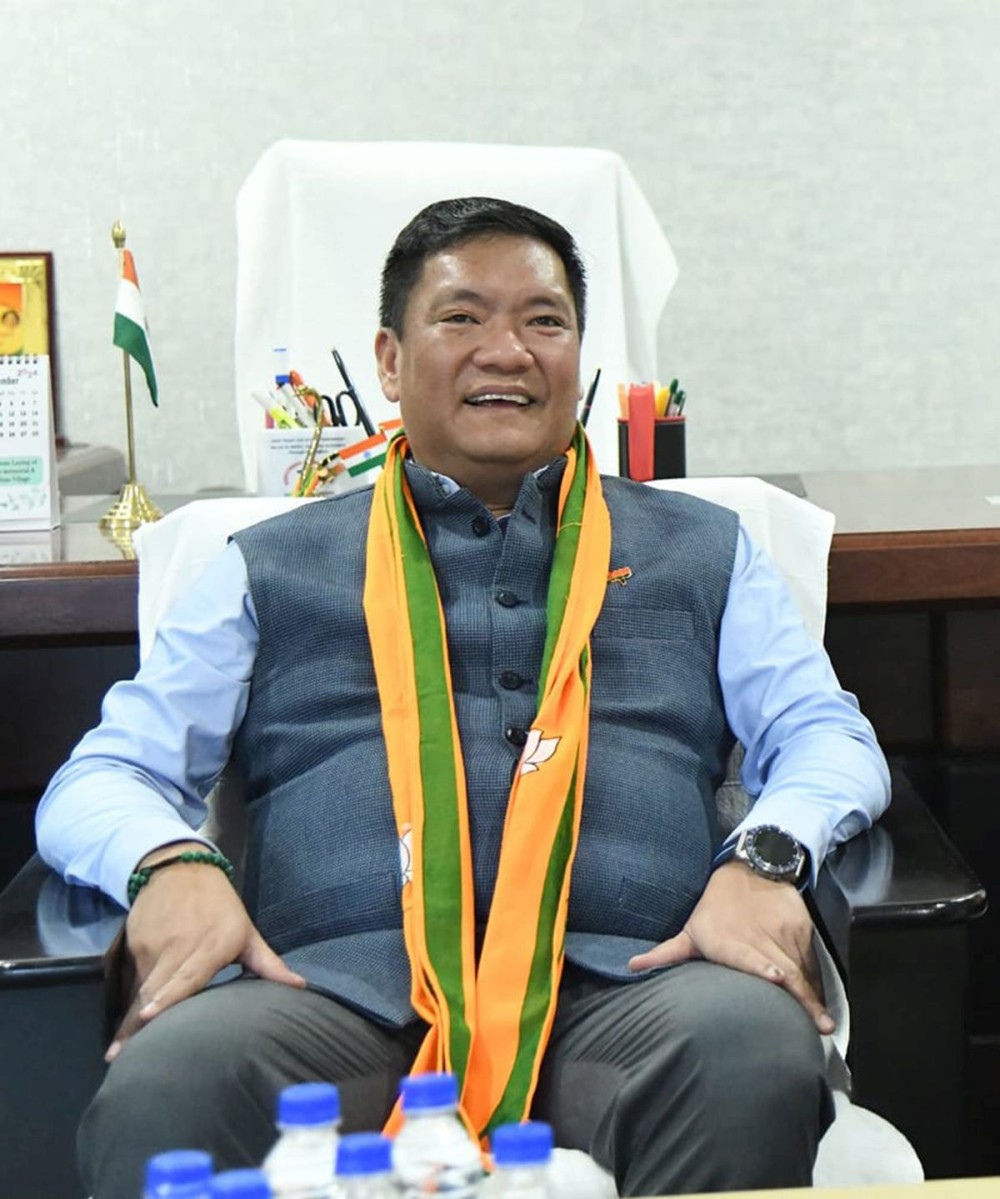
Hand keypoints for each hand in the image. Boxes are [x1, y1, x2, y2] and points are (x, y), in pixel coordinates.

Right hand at [106, 842, 305, 1062]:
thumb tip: (300, 987)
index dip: (167, 997)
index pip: (187, 976)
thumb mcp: (246, 932)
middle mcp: (179, 945)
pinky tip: (127, 1022)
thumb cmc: (220, 906)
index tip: (147, 1017)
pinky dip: (132, 998)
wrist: (180, 867)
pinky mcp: (135, 942)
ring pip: (141, 988)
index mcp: (212, 945)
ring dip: (129, 1019)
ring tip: (118, 1052)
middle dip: (135, 1025)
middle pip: (155, 990)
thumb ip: (268, 964)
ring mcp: (154, 944)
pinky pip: (134, 977)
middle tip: (119, 1058)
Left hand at [628, 860, 833, 1033]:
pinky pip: (812, 959)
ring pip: (803, 967)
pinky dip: (816, 980)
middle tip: (820, 1026)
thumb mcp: (691, 930)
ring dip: (813, 995)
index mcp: (731, 941)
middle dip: (804, 997)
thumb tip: (631, 968)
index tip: (776, 977)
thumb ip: (667, 953)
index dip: (763, 966)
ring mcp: (784, 930)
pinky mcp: (802, 926)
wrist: (749, 869)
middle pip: (786, 968)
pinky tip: (820, 1003)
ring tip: (823, 1023)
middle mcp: (761, 935)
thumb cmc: (714, 909)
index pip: (750, 955)